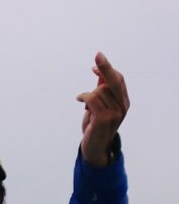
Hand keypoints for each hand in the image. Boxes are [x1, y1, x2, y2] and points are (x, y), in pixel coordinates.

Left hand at [76, 52, 129, 166]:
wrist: (94, 149)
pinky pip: (92, 98)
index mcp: (124, 103)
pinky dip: (84, 97)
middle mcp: (122, 107)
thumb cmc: (95, 128)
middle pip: (115, 80)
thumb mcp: (99, 107)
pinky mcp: (104, 118)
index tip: (96, 63)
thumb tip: (98, 72)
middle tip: (98, 54)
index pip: (118, 80)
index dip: (107, 70)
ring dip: (88, 95)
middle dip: (106, 67)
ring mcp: (114, 113)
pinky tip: (79, 100)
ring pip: (99, 90)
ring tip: (86, 107)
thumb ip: (101, 91)